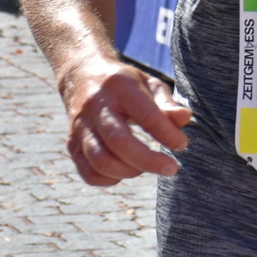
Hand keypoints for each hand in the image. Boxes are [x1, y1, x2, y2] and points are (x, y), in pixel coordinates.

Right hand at [57, 55, 191, 186]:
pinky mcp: (71, 144)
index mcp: (120, 87)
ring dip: (128, 171)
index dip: (166, 134)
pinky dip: (108, 179)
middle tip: (171, 168)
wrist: (83, 77)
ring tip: (146, 167)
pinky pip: (87, 171)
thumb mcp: (149, 83)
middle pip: (119, 141)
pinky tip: (124, 172)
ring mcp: (80, 127)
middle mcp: (96, 107)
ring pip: (100, 160)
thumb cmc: (125, 84)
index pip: (145, 115)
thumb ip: (167, 103)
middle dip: (148, 160)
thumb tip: (185, 119)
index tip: (182, 145)